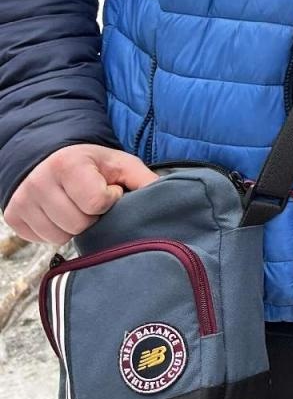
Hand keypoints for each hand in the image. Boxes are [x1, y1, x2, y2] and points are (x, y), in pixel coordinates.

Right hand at [3, 144, 157, 244]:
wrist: (51, 157)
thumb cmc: (93, 164)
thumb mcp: (121, 164)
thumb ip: (144, 180)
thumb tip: (171, 198)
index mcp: (68, 165)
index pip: (96, 203)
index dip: (109, 200)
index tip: (109, 190)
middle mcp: (39, 183)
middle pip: (78, 224)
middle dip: (92, 217)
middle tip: (93, 201)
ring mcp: (22, 201)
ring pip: (59, 237)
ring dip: (74, 227)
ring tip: (77, 207)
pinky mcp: (14, 217)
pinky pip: (42, 241)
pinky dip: (56, 232)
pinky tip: (61, 214)